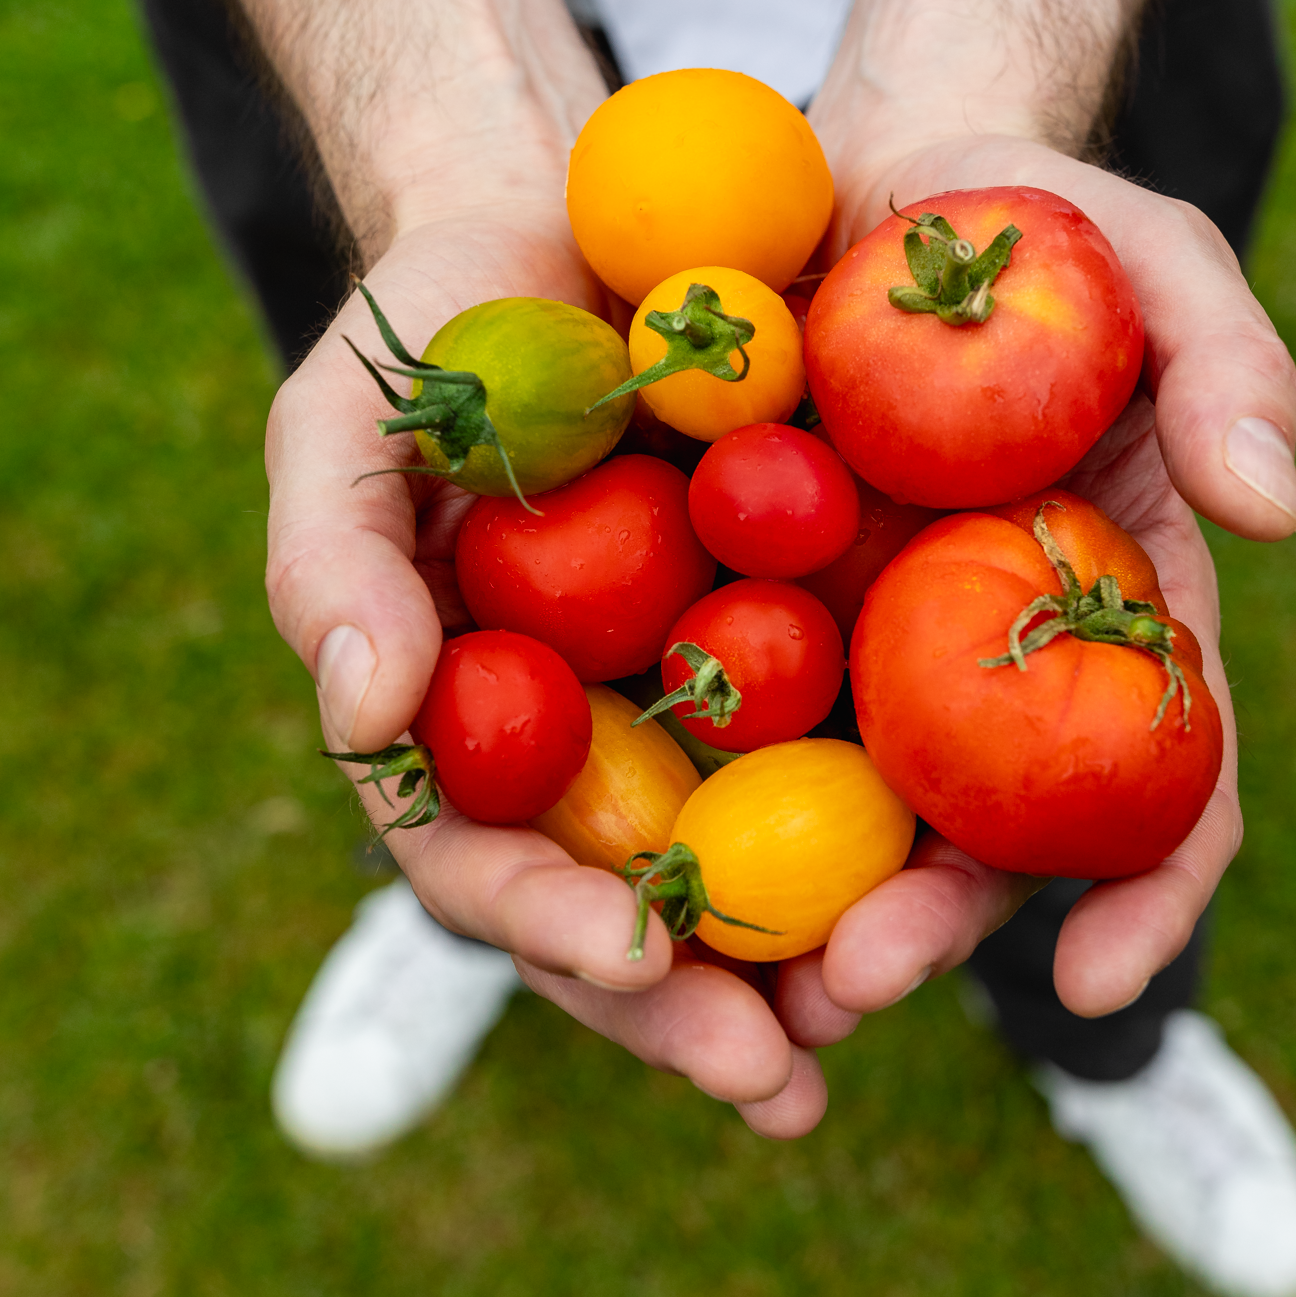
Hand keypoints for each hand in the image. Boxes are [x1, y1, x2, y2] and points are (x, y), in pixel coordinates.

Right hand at [265, 209, 828, 1137]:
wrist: (591, 222)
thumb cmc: (442, 327)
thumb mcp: (353, 418)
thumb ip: (333, 559)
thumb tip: (363, 717)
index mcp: (467, 730)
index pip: (486, 865)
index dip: (546, 926)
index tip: (626, 955)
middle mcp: (585, 749)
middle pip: (629, 913)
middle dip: (691, 1009)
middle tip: (773, 1074)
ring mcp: (701, 711)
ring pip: (751, 872)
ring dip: (808, 963)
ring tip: (875, 1010)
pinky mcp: (814, 650)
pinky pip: (857, 752)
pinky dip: (901, 827)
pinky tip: (962, 875)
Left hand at [768, 129, 1295, 1052]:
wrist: (848, 181)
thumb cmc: (1021, 216)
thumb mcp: (1142, 252)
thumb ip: (1224, 354)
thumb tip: (1270, 506)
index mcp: (1116, 618)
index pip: (1169, 783)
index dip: (1150, 889)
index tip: (1097, 981)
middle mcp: (996, 672)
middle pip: (980, 842)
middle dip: (923, 931)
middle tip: (848, 981)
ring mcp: (862, 658)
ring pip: (835, 827)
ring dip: (784, 923)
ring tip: (715, 986)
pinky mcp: (737, 622)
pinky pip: (706, 732)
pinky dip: (676, 807)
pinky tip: (618, 866)